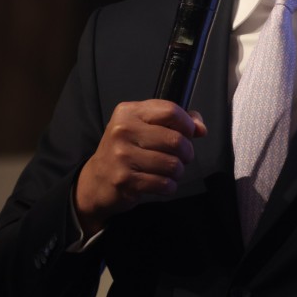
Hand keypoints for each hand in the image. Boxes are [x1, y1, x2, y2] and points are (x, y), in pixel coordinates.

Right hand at [74, 99, 206, 235]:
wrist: (97, 180)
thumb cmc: (126, 150)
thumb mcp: (143, 126)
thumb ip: (173, 121)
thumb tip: (200, 128)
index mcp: (129, 112)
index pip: (170, 111)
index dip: (188, 124)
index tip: (190, 133)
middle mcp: (123, 130)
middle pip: (175, 139)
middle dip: (187, 152)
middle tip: (182, 157)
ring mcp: (122, 156)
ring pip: (172, 164)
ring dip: (178, 171)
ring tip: (170, 171)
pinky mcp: (125, 180)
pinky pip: (164, 183)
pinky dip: (169, 186)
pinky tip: (162, 183)